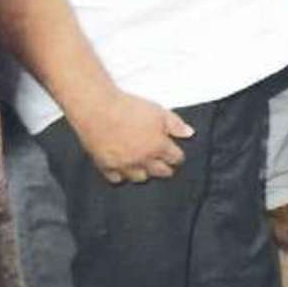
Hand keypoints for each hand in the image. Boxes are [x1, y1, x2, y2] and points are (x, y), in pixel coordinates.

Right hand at [71, 88, 190, 184]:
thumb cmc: (129, 108)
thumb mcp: (159, 111)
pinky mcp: (106, 166)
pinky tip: (124, 170)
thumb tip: (189, 133)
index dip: (177, 156)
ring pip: (139, 177)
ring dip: (145, 173)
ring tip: (146, 167)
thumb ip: (176, 124)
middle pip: (160, 172)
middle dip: (165, 169)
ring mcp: (124, 164)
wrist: (97, 109)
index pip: (175, 158)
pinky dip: (122, 175)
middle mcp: (142, 159)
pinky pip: (117, 178)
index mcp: (158, 146)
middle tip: (166, 166)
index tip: (177, 155)